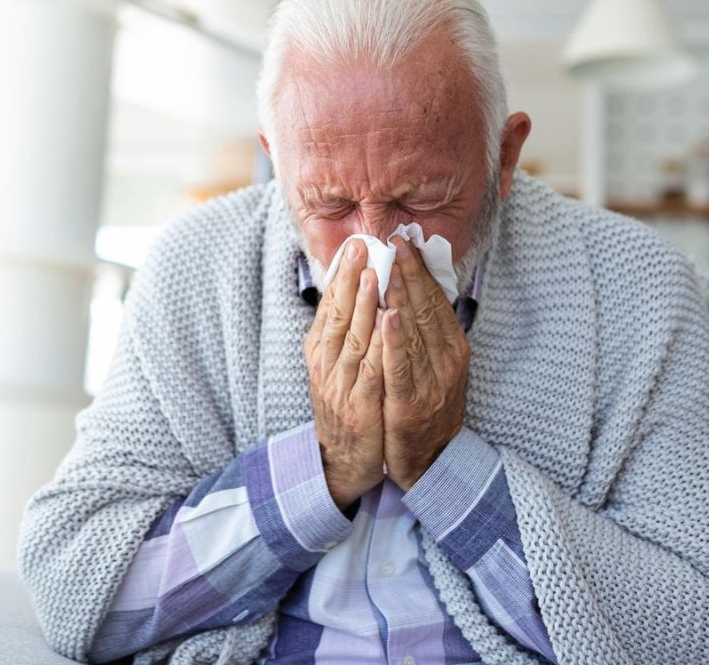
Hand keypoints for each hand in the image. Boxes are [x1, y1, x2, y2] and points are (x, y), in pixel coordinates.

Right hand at [304, 239, 384, 509]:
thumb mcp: (336, 366)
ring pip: (354, 339)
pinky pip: (371, 373)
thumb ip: (343, 332)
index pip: (329, 307)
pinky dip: (379, 347)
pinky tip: (388, 324)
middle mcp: (326, 366)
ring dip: (364, 306)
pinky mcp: (360, 409)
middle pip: (339, 317)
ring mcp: (341, 388)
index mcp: (320, 353)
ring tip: (374, 274)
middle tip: (361, 246)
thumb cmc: (346, 405)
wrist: (344, 461)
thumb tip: (353, 290)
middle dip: (351, 279)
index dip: (341, 276)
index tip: (353, 246)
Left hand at [380, 237, 469, 490]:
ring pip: (416, 332)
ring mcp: (432, 382)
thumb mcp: (436, 364)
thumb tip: (413, 290)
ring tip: (390, 265)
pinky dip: (395, 340)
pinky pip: (402, 366)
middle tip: (396, 241)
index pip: (436, 301)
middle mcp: (447, 360)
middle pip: (427, 309)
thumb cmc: (428, 404)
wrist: (431, 459)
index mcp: (453, 347)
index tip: (405, 242)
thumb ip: (427, 330)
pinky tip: (387, 316)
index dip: (420, 271)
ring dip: (402, 296)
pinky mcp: (412, 403)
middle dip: (410, 273)